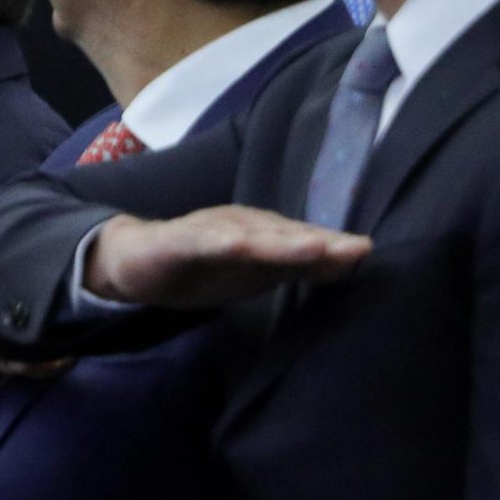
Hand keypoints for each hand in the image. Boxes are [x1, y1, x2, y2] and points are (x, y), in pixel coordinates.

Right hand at [82, 207, 368, 307]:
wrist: (133, 261)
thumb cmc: (200, 267)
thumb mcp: (253, 273)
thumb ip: (296, 268)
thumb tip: (348, 266)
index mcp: (261, 236)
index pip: (304, 242)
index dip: (334, 248)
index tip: (366, 251)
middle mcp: (241, 226)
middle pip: (285, 235)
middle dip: (319, 241)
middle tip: (355, 248)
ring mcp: (209, 232)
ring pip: (250, 236)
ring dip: (281, 241)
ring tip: (313, 246)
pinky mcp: (176, 242)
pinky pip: (201, 242)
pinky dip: (220, 243)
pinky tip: (237, 245)